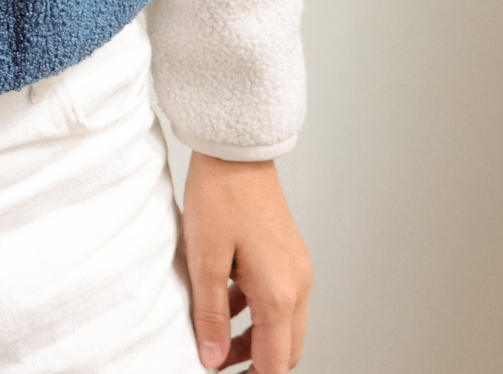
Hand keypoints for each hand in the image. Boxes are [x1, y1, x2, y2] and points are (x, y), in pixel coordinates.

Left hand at [181, 152, 312, 372]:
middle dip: (257, 365)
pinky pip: (280, 299)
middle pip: (286, 349)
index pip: (275, 362)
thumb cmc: (220, 195)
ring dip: (256, 340)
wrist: (235, 149)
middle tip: (220, 367)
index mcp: (279, 293)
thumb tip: (213, 360)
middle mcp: (297, 285)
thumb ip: (211, 314)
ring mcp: (296, 268)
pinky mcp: (288, 254)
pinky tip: (227, 304)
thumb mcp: (205, 259)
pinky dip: (258, 313)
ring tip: (216, 341)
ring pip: (284, 325)